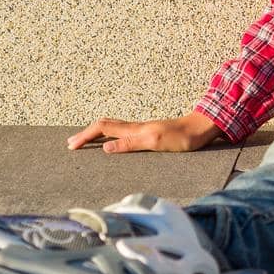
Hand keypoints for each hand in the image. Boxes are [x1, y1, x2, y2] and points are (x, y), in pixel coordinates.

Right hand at [68, 110, 221, 153]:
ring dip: (96, 133)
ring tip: (85, 141)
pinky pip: (122, 132)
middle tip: (71, 144)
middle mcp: (136, 127)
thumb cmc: (182, 137)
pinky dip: (109, 135)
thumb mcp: (155, 143)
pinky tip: (112, 142)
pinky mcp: (150, 133)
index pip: (102, 128)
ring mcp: (142, 129)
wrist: (202, 129)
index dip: (85, 136)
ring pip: (112, 127)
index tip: (71, 146)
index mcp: (134, 130)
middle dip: (85, 133)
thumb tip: (104, 148)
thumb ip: (130, 144)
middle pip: (104, 125)